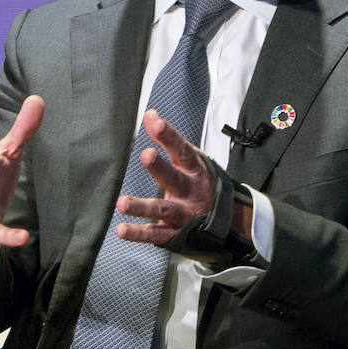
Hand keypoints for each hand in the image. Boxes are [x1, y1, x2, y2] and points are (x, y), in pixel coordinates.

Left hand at [115, 109, 214, 245]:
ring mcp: (183, 214)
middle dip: (160, 167)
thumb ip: (167, 139)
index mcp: (194, 170)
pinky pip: (155, 234)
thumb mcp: (189, 160)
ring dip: (142, 206)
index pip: (182, 150)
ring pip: (162, 210)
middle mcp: (190, 191)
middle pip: (174, 178)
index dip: (169, 136)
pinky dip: (138, 233)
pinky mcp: (174, 233)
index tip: (155, 122)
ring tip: (122, 203)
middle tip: (146, 154)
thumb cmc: (200, 184)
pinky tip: (121, 229)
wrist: (227, 222)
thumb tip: (149, 114)